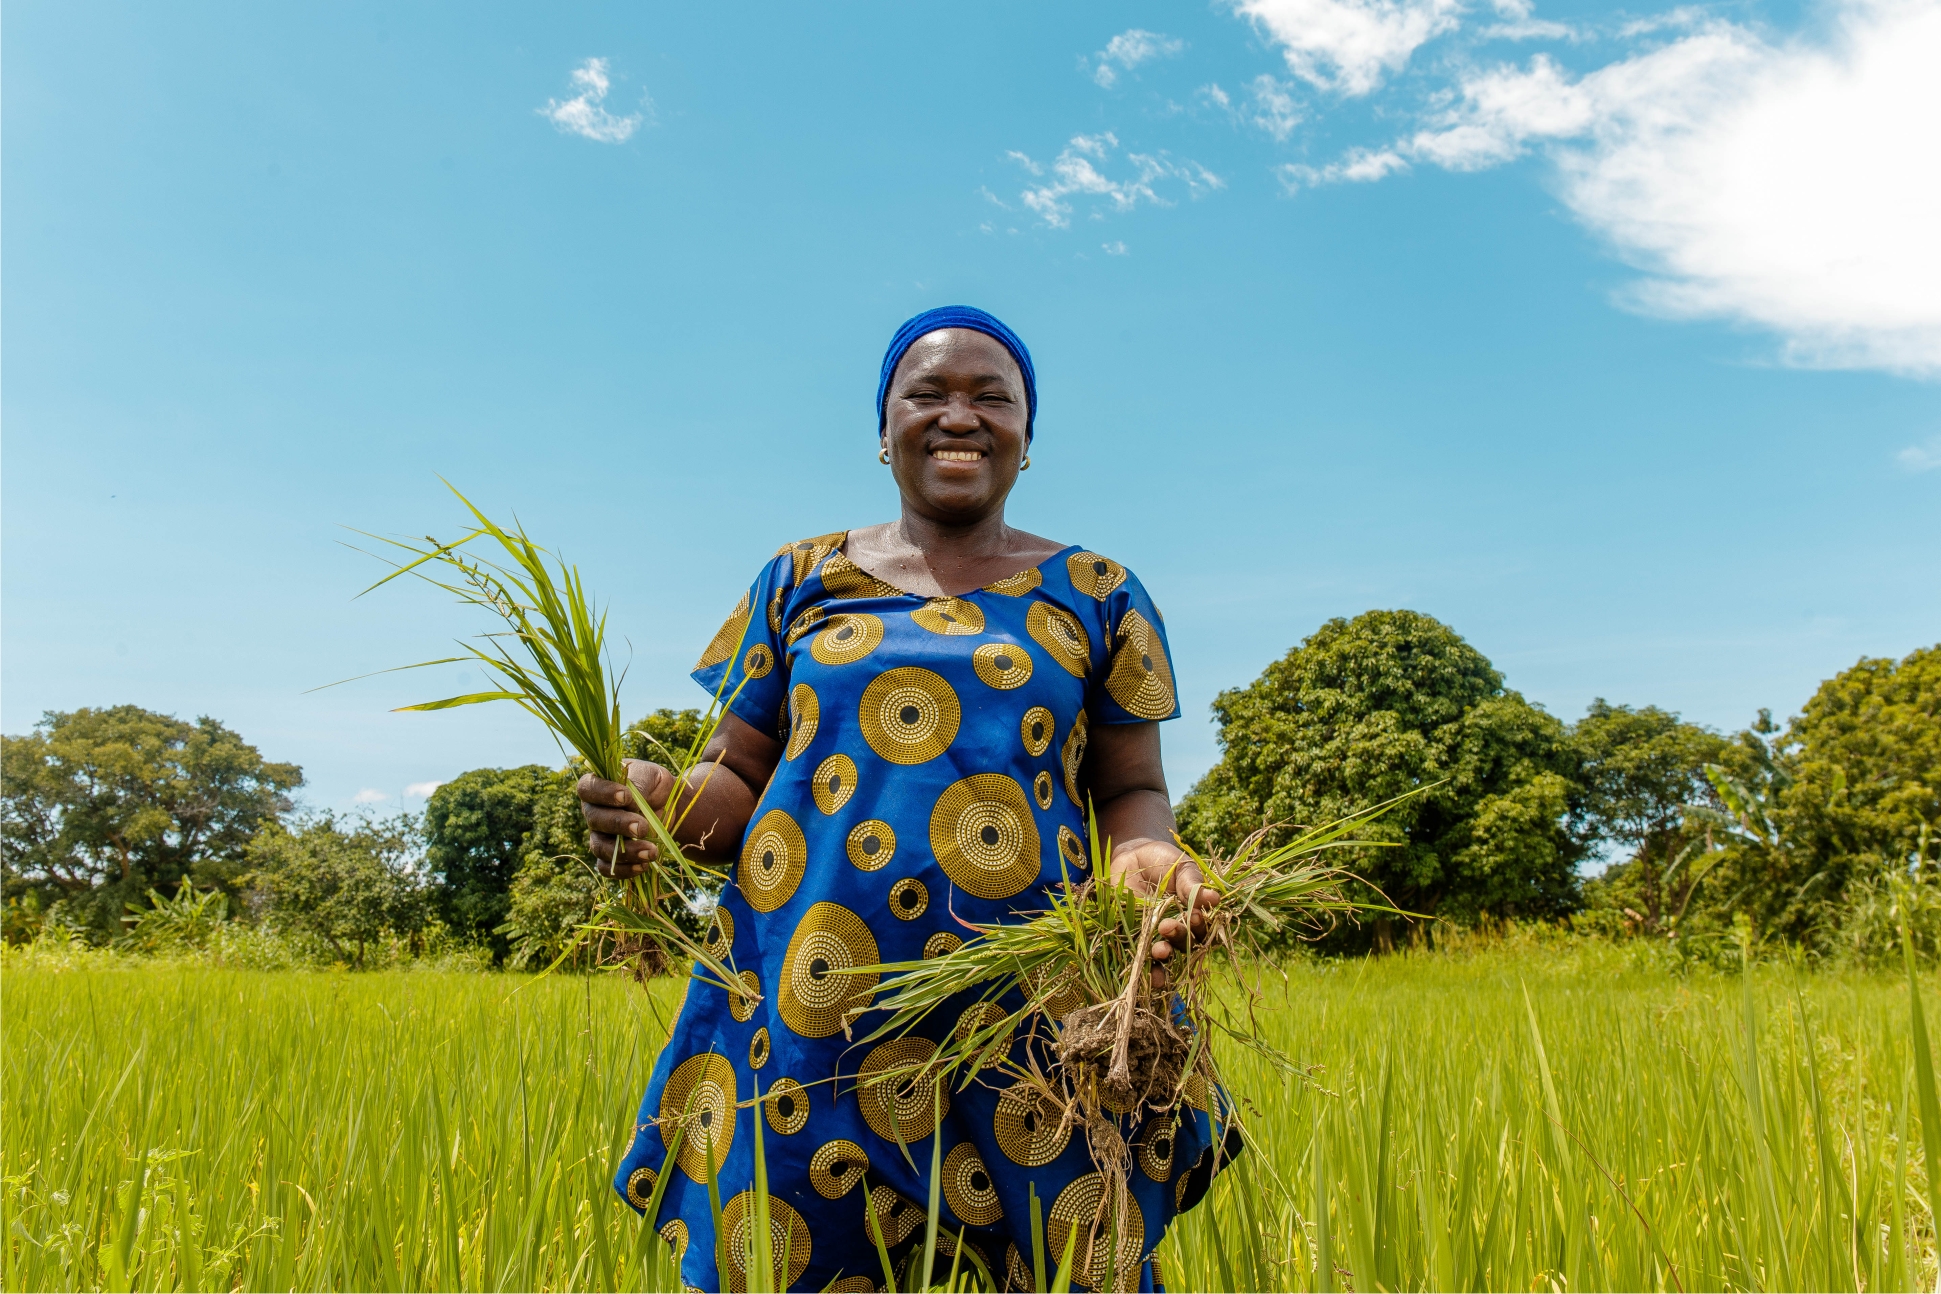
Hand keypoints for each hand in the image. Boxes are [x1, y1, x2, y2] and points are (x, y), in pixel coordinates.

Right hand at [580, 759, 675, 878]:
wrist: (668, 803)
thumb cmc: (653, 784)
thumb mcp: (649, 775)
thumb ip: (637, 785)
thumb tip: (630, 805)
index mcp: (596, 786)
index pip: (587, 789)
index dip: (603, 794)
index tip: (626, 796)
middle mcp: (593, 812)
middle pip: (595, 820)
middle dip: (619, 825)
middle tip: (642, 827)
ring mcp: (599, 836)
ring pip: (601, 847)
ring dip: (626, 852)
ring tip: (651, 852)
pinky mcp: (611, 855)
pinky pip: (607, 868)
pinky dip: (624, 870)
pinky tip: (644, 865)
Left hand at [1107, 837, 1221, 985]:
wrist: (1129, 857)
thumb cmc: (1162, 861)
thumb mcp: (1180, 868)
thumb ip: (1193, 884)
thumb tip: (1215, 899)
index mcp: (1195, 914)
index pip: (1205, 929)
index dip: (1202, 928)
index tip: (1196, 917)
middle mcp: (1179, 931)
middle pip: (1186, 945)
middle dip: (1179, 938)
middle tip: (1168, 926)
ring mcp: (1157, 939)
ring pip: (1167, 957)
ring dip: (1165, 958)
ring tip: (1160, 951)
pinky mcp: (1135, 942)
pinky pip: (1143, 962)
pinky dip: (1147, 971)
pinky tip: (1148, 974)